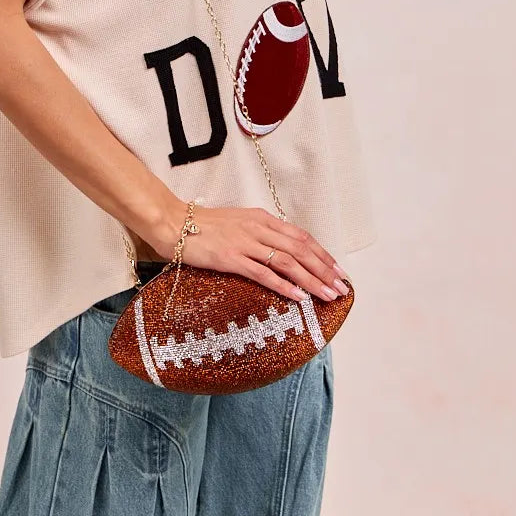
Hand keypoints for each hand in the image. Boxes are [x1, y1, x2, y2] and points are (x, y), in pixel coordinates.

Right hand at [152, 203, 349, 302]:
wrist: (174, 223)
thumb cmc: (204, 225)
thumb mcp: (238, 222)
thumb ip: (260, 234)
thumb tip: (281, 251)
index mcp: (262, 218)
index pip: (300, 236)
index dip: (322, 254)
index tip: (338, 270)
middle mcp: (258, 228)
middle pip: (300, 249)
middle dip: (324, 270)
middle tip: (341, 288)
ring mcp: (245, 243)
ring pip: (287, 262)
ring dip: (311, 279)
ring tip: (327, 295)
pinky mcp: (231, 258)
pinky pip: (263, 273)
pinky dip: (283, 285)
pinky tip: (298, 297)